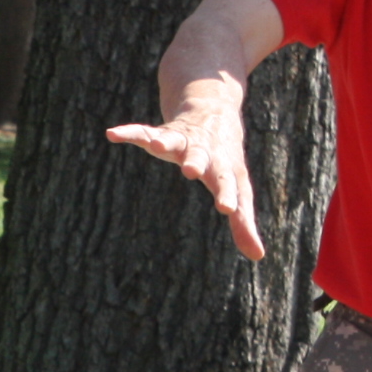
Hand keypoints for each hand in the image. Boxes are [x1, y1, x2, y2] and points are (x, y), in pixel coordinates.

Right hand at [106, 82, 264, 260]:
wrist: (215, 115)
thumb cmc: (226, 162)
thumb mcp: (238, 189)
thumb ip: (244, 223)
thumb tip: (258, 256)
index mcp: (224, 168)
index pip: (228, 183)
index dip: (228, 195)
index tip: (226, 209)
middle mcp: (205, 152)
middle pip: (201, 157)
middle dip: (195, 162)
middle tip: (190, 170)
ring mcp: (183, 141)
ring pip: (175, 140)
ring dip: (165, 141)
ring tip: (155, 144)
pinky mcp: (163, 133)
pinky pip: (143, 131)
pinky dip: (130, 133)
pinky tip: (113, 134)